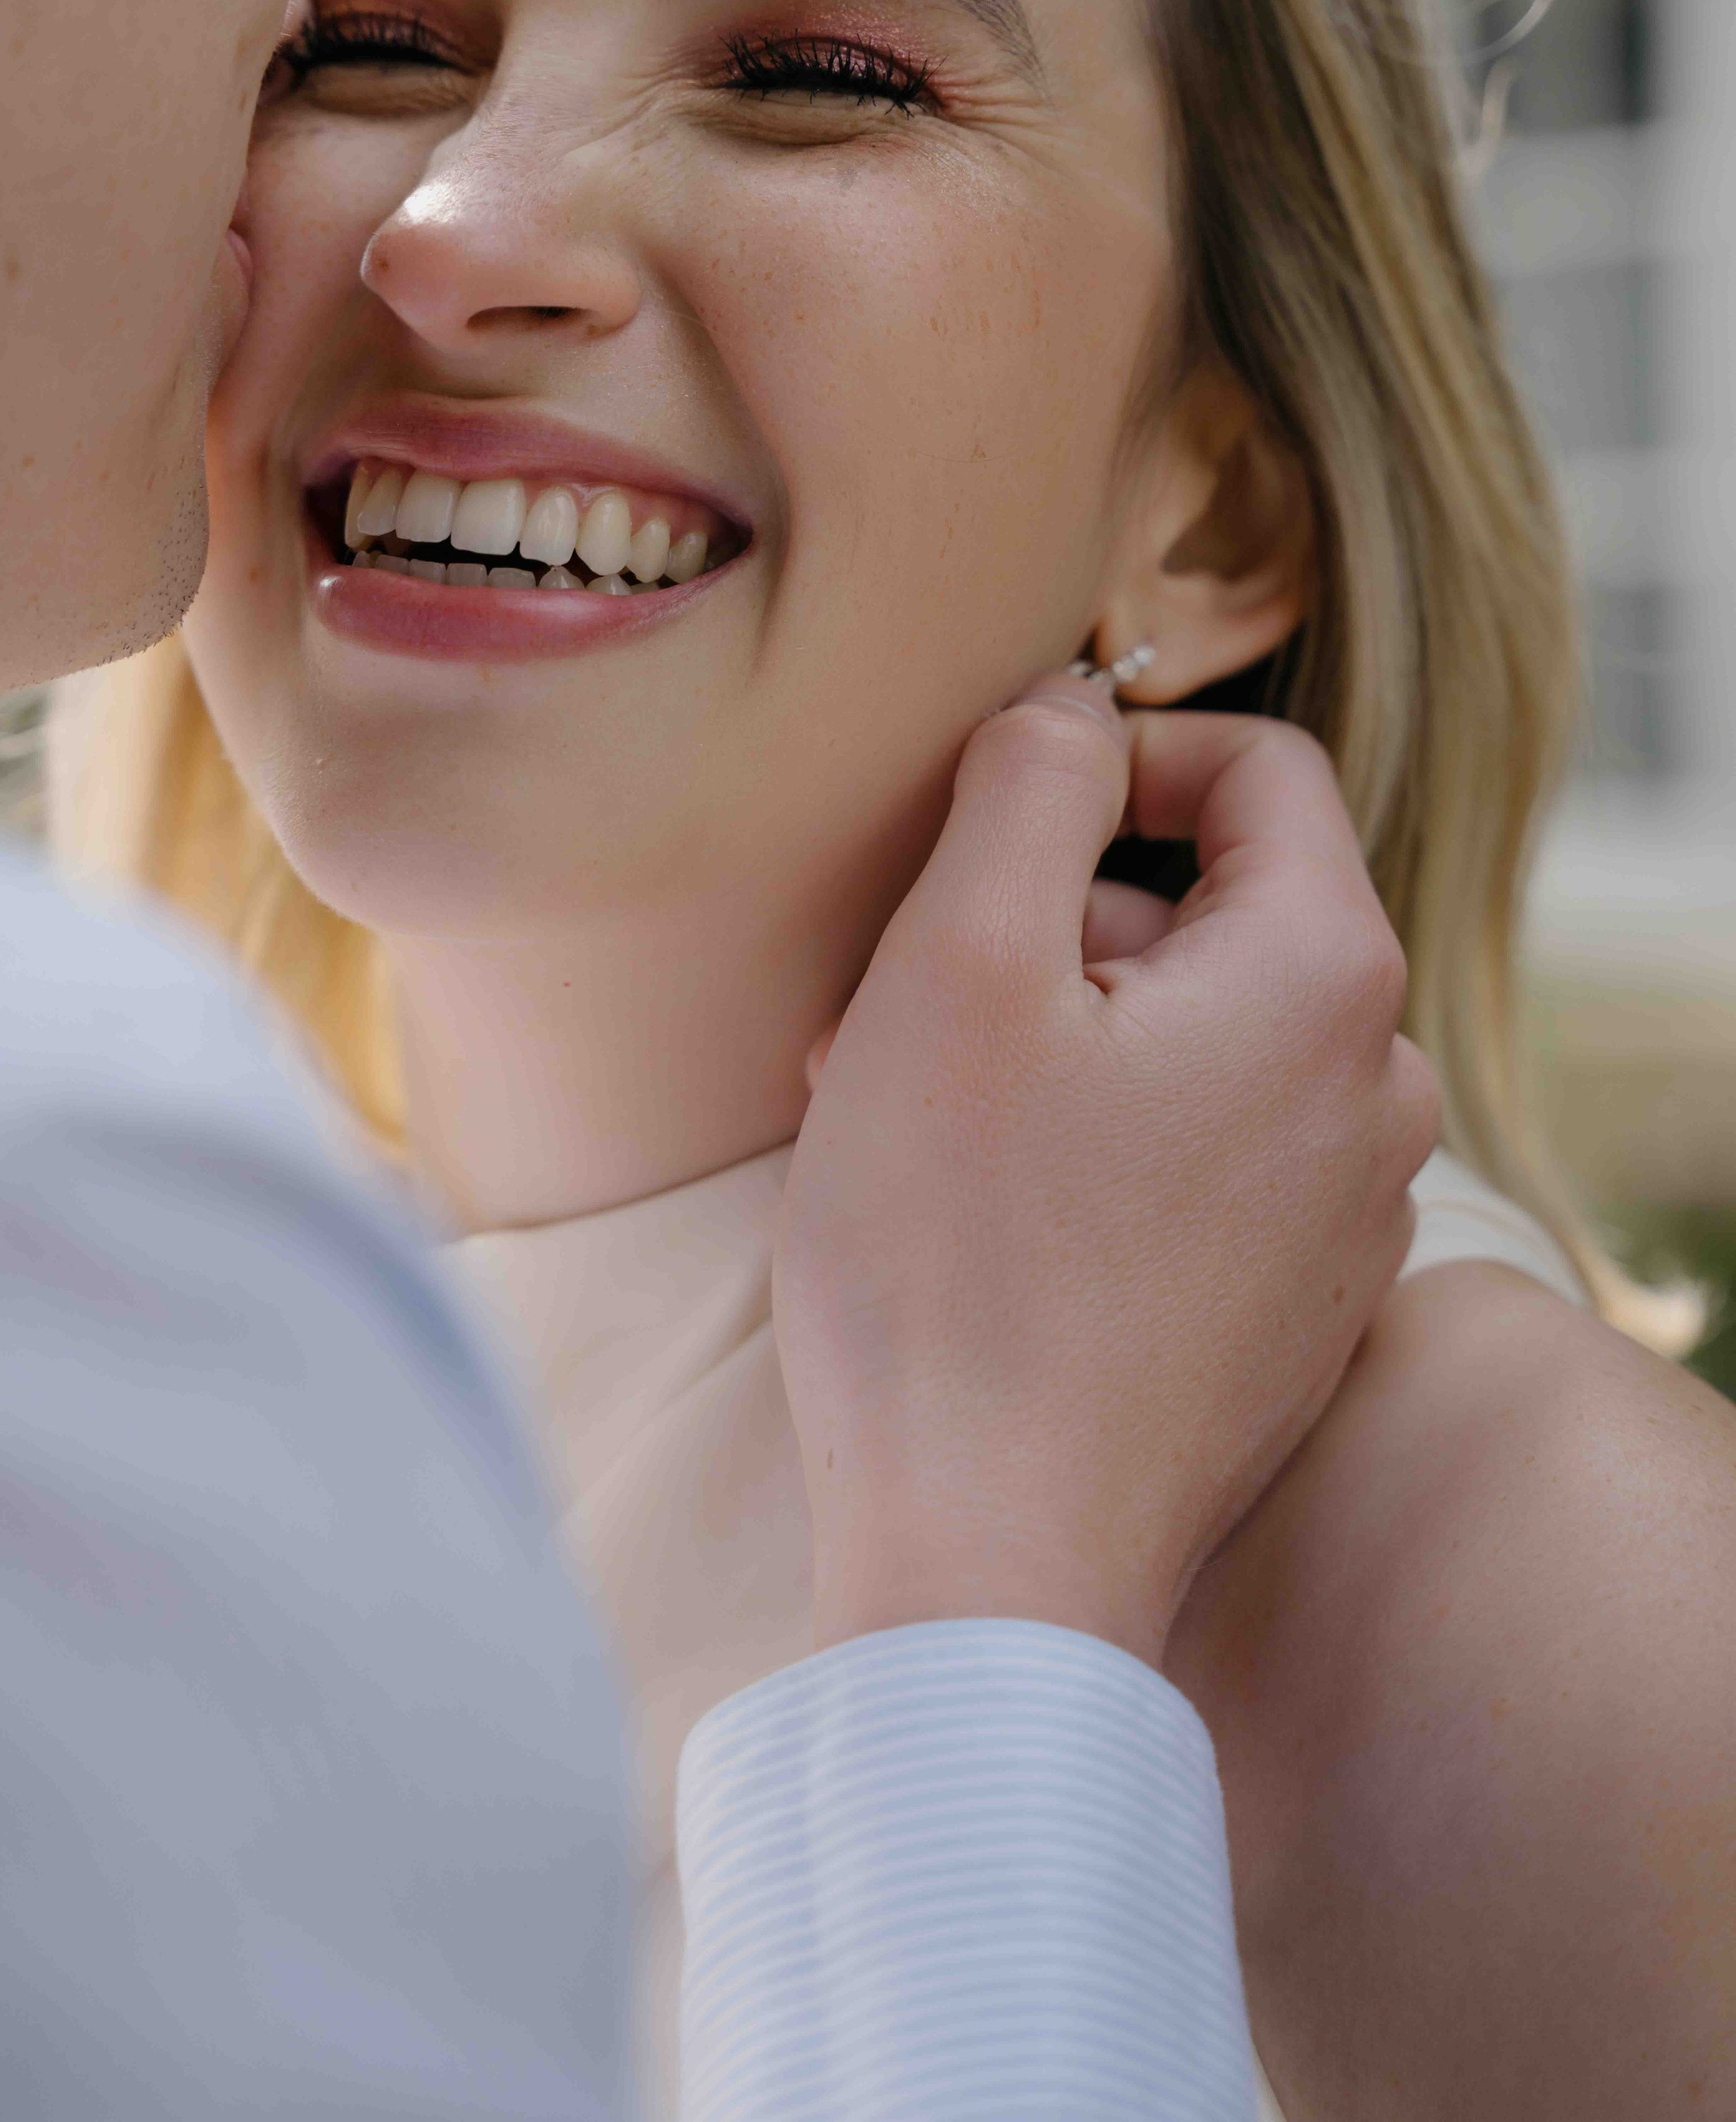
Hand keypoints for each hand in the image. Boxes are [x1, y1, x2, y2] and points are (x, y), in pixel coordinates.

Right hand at [774, 674, 1436, 1666]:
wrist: (992, 1569)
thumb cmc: (957, 1262)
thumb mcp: (959, 963)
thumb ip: (1027, 782)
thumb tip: (1070, 701)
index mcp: (1328, 977)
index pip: (1258, 769)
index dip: (1108, 758)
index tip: (983, 826)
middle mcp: (1378, 1089)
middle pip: (1207, 912)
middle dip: (1041, 927)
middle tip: (892, 1005)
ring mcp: (1344, 1214)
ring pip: (1184, 1041)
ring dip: (1041, 1041)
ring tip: (900, 1115)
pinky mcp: (1289, 1310)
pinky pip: (1192, 1157)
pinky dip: (1082, 1143)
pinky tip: (964, 1209)